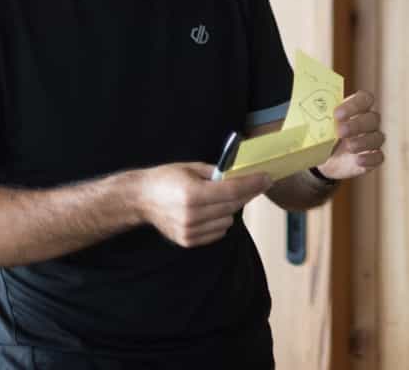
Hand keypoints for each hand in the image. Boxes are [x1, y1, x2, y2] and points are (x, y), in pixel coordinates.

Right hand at [137, 162, 270, 247]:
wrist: (141, 199)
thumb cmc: (166, 179)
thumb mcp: (192, 168)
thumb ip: (217, 173)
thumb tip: (242, 175)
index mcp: (192, 193)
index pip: (233, 190)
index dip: (253, 183)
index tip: (267, 178)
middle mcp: (192, 214)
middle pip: (233, 206)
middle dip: (245, 193)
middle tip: (251, 183)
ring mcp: (189, 230)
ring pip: (228, 220)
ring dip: (230, 209)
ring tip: (216, 199)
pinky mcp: (188, 241)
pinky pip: (218, 232)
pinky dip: (219, 221)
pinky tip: (208, 212)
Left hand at [317, 90, 383, 181]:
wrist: (322, 157)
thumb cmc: (323, 134)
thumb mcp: (318, 123)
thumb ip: (317, 115)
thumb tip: (303, 111)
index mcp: (356, 108)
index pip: (365, 99)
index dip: (354, 105)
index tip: (337, 114)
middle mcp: (368, 122)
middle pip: (373, 118)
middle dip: (357, 124)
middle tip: (340, 131)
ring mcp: (371, 140)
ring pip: (377, 137)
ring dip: (364, 141)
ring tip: (349, 147)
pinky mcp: (372, 158)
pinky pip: (378, 157)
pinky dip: (370, 158)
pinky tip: (359, 160)